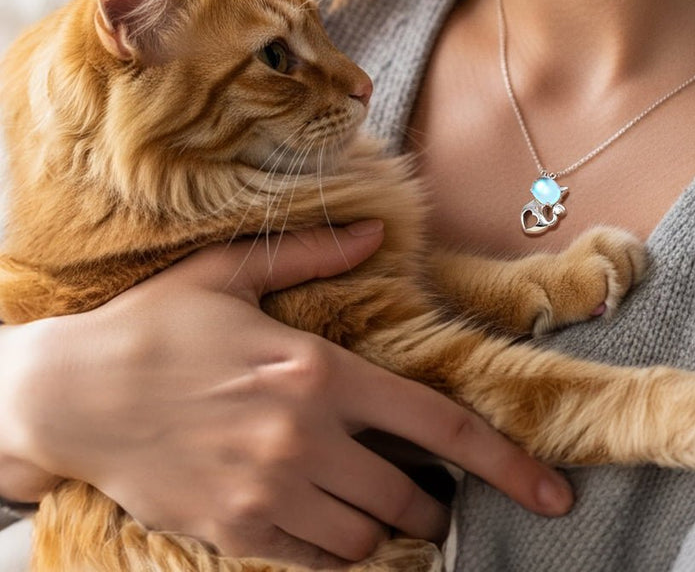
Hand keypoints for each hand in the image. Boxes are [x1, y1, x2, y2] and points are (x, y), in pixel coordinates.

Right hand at [0, 224, 573, 565]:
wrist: (72, 396)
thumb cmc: (156, 326)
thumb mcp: (232, 275)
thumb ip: (314, 253)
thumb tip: (375, 231)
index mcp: (317, 370)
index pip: (434, 423)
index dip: (502, 460)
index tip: (547, 489)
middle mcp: (304, 436)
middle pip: (407, 493)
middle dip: (433, 502)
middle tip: (434, 497)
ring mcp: (269, 491)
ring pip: (366, 535)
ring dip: (387, 529)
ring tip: (387, 513)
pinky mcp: (235, 531)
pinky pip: (314, 563)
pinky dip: (339, 555)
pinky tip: (338, 535)